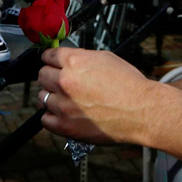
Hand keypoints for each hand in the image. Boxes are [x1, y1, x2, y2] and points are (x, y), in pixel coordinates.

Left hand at [38, 47, 154, 143]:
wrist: (140, 111)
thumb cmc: (128, 84)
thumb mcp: (106, 58)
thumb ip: (82, 58)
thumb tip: (68, 61)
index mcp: (74, 62)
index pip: (47, 56)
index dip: (50, 59)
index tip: (51, 62)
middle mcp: (64, 81)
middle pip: (41, 75)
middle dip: (50, 76)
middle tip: (59, 80)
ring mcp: (63, 105)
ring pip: (42, 97)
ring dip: (51, 96)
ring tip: (64, 99)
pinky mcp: (65, 126)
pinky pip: (45, 119)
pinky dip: (51, 116)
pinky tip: (62, 113)